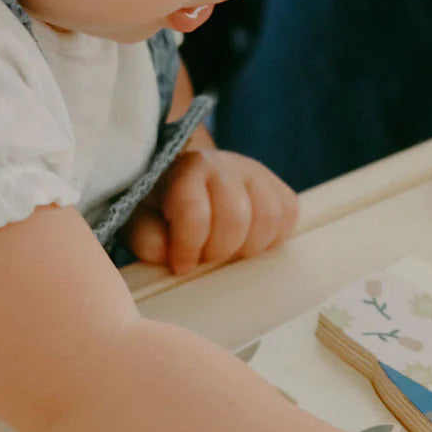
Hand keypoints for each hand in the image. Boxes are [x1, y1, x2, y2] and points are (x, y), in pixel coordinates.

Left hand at [126, 144, 299, 273]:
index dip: (188, 248)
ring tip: (229, 251)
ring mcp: (258, 174)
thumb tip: (167, 253)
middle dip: (219, 250)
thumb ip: (147, 237)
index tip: (181, 265)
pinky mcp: (279, 188)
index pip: (195, 213)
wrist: (188, 177)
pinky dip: (272, 238)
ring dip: (248, 247)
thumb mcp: (142, 218)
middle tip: (205, 256)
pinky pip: (289, 217)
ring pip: (269, 218)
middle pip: (236, 220)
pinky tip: (250, 241)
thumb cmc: (164, 204)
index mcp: (188, 169)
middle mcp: (226, 165)